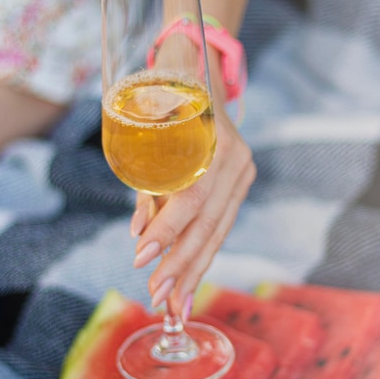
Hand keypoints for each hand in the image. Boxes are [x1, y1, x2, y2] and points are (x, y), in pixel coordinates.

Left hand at [130, 102, 255, 316]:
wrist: (198, 73)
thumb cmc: (167, 94)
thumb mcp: (149, 123)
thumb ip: (147, 175)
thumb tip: (138, 231)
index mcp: (217, 140)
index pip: (192, 194)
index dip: (168, 228)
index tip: (141, 257)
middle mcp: (236, 161)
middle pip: (210, 222)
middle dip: (182, 264)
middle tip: (157, 297)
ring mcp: (241, 174)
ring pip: (219, 231)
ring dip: (195, 270)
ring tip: (176, 306)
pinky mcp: (237, 186)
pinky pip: (221, 226)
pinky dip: (204, 256)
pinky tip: (192, 283)